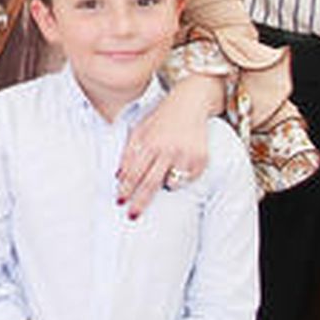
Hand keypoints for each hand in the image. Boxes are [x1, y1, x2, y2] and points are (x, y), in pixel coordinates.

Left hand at [116, 75, 214, 216]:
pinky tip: (177, 167)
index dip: (126, 189)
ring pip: (171, 184)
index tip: (119, 202)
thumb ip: (128, 152)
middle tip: (132, 215)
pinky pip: (188, 180)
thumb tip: (118, 176)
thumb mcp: (139, 130)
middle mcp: (167, 149)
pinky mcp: (201, 159)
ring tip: (162, 177)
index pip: (134, 172)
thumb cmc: (160, 119)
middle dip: (140, 202)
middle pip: (151, 183)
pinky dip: (180, 179)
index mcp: (149, 142)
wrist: (190, 103)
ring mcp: (186, 155)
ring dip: (163, 186)